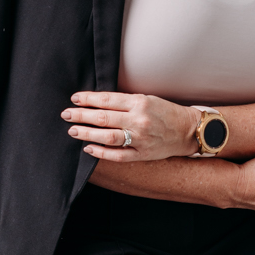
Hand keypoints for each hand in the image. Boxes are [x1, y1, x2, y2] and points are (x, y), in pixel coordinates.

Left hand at [63, 90, 196, 161]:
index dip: (88, 99)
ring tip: (73, 130)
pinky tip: (88, 148)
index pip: (107, 100)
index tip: (75, 99)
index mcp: (139, 103)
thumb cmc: (165, 112)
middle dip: (81, 116)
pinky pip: (117, 155)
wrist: (187, 130)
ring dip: (87, 133)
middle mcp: (138, 120)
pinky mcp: (142, 154)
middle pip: (103, 118)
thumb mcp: (147, 99)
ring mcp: (140, 139)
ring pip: (107, 137)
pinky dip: (101, 152)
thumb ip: (124, 101)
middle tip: (66, 114)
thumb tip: (97, 102)